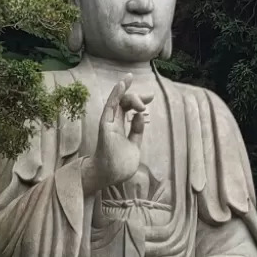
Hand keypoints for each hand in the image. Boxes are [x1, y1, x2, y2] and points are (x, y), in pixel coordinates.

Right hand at [83, 79, 148, 194]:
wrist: (111, 177)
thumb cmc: (120, 165)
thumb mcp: (134, 145)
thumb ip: (136, 131)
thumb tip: (140, 115)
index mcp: (119, 127)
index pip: (127, 108)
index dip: (138, 100)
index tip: (150, 97)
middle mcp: (113, 123)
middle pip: (123, 102)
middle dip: (136, 95)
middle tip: (149, 96)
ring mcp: (108, 124)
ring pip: (116, 101)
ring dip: (125, 90)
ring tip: (131, 80)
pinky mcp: (106, 126)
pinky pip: (110, 108)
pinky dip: (115, 95)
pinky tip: (121, 84)